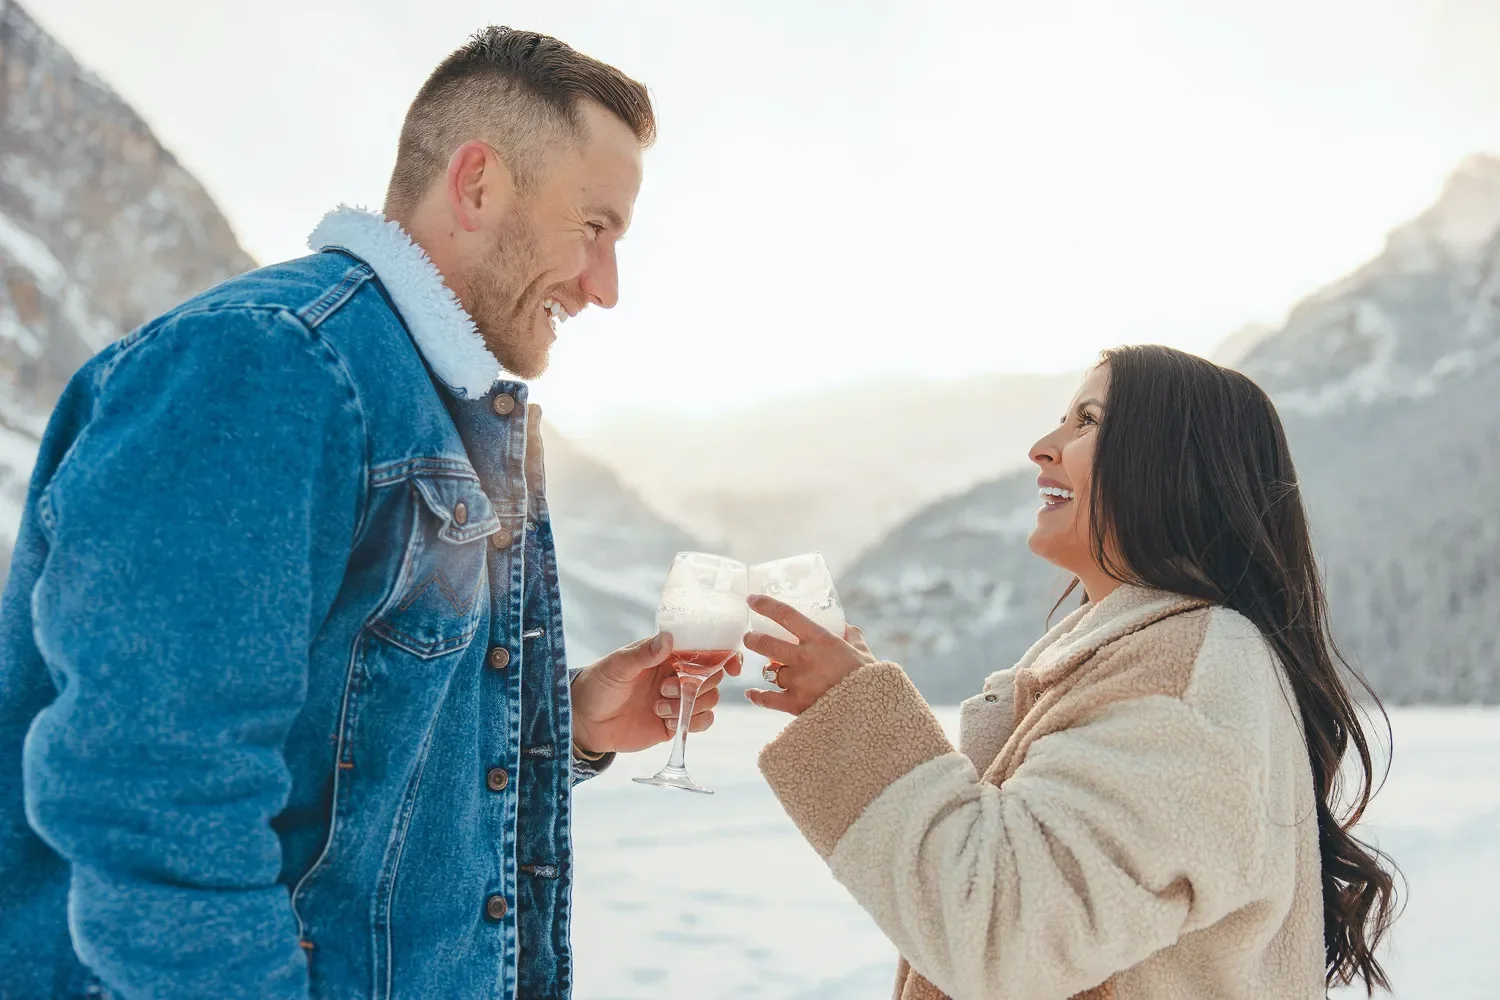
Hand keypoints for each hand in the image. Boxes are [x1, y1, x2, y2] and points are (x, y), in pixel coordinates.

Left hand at [571, 633, 743, 753]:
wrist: (585, 721)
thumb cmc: (599, 684)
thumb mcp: (618, 666)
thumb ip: (643, 654)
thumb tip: (668, 639)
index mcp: (667, 654)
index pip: (705, 649)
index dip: (724, 655)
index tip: (731, 666)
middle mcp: (678, 674)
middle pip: (713, 676)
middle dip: (698, 684)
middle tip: (666, 688)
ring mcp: (678, 699)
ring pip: (710, 700)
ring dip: (690, 704)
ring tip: (658, 706)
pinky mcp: (675, 723)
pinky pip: (700, 722)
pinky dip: (691, 723)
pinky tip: (664, 720)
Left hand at [743, 595, 877, 715]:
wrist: (872, 711)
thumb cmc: (869, 679)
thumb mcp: (863, 650)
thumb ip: (851, 636)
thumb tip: (844, 627)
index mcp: (820, 639)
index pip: (785, 615)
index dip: (765, 605)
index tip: (752, 600)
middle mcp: (804, 658)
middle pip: (766, 643)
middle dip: (753, 639)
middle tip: (750, 638)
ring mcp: (797, 681)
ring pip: (769, 671)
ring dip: (768, 669)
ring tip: (770, 669)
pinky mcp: (795, 704)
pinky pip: (767, 699)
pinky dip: (758, 696)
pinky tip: (752, 693)